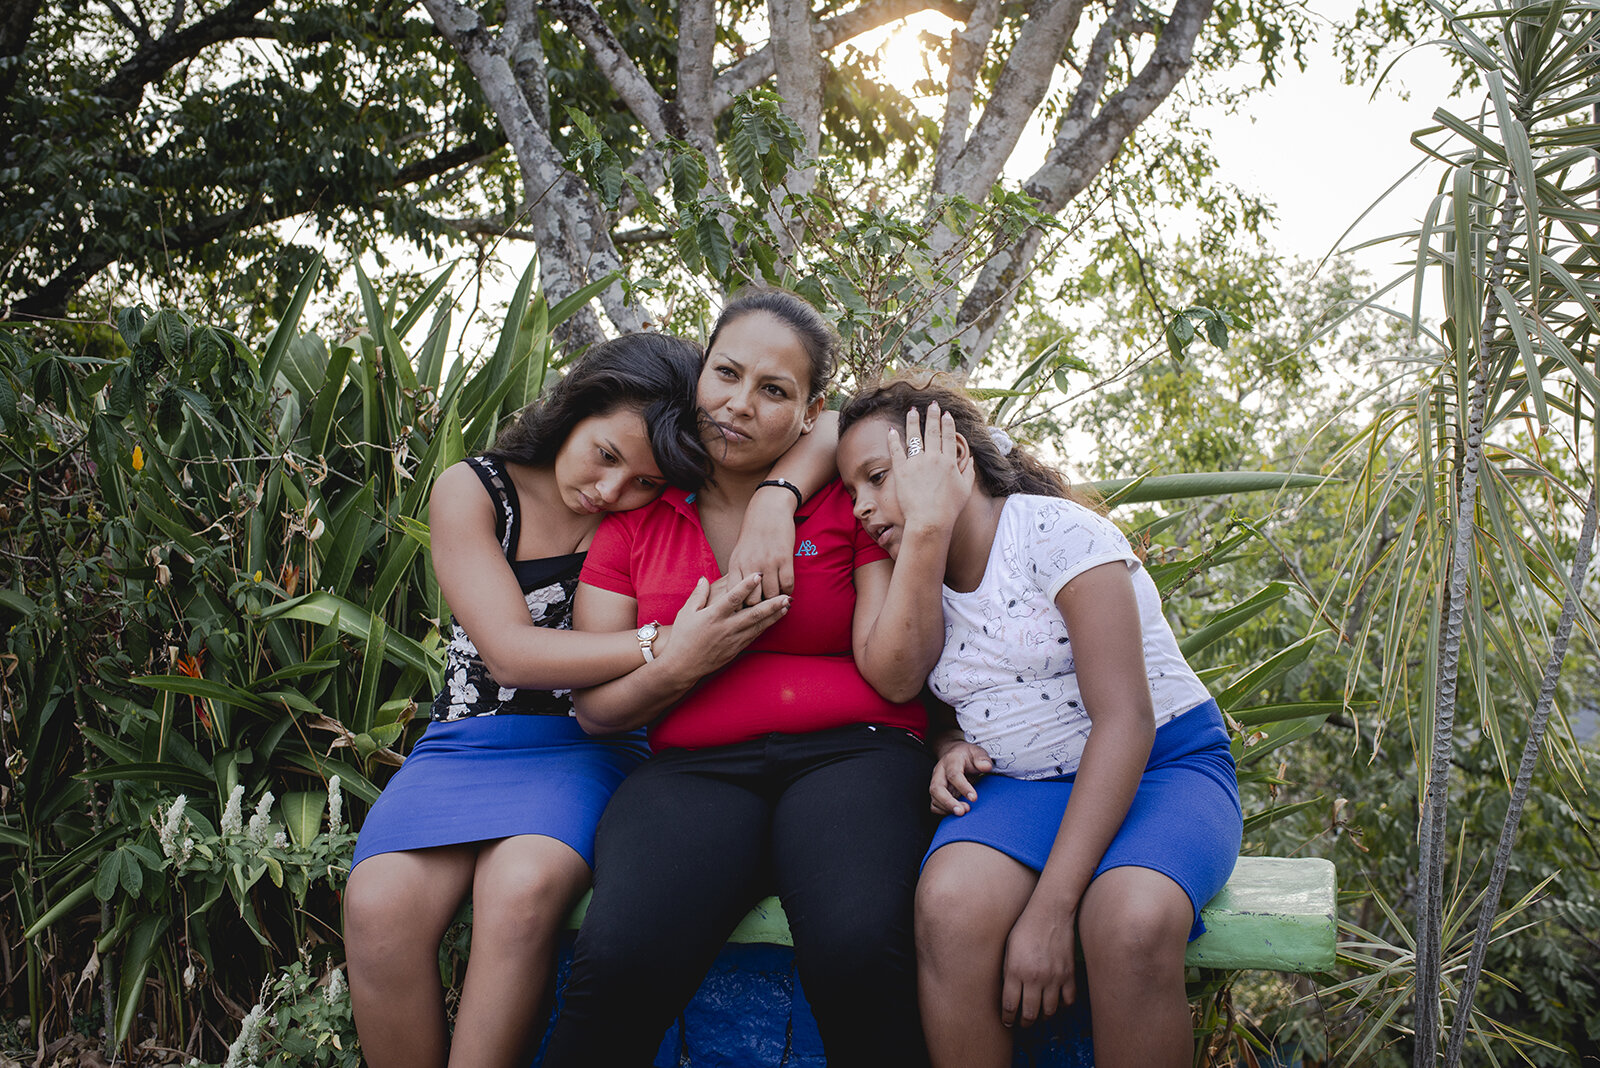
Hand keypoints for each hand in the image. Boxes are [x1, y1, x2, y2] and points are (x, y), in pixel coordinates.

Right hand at [662, 573, 787, 677]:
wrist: (683, 666)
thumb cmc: (682, 637)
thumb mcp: (686, 613)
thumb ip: (698, 595)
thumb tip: (704, 578)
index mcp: (713, 616)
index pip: (733, 597)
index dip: (746, 585)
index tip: (759, 574)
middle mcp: (726, 628)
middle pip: (753, 614)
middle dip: (772, 604)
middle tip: (787, 595)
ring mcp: (733, 640)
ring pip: (758, 626)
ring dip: (774, 615)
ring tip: (787, 605)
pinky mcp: (736, 649)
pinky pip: (754, 636)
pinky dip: (766, 627)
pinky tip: (775, 619)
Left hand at [726, 491, 797, 603]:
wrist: (768, 510)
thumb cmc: (752, 534)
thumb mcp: (738, 554)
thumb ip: (737, 575)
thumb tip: (738, 600)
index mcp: (735, 565)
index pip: (734, 597)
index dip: (740, 608)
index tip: (746, 612)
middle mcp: (750, 565)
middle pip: (753, 601)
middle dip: (759, 606)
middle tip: (765, 608)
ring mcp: (768, 562)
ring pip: (772, 595)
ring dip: (775, 600)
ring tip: (777, 600)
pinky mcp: (785, 558)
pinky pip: (787, 585)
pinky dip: (787, 592)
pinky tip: (786, 590)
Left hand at [886, 401, 973, 538]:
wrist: (930, 521)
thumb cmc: (949, 509)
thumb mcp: (965, 490)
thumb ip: (968, 472)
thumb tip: (970, 459)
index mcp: (949, 462)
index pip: (949, 437)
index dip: (947, 424)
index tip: (946, 414)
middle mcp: (933, 458)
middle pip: (933, 432)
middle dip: (933, 416)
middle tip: (932, 405)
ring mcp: (917, 463)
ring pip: (914, 437)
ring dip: (913, 421)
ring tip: (912, 411)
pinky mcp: (902, 470)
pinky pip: (896, 451)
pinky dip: (893, 439)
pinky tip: (892, 430)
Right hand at [929, 740, 992, 815]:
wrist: (956, 755)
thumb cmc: (968, 756)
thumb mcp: (977, 752)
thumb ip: (982, 759)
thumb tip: (986, 766)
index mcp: (951, 761)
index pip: (953, 774)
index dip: (963, 787)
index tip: (974, 798)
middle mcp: (940, 772)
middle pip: (937, 788)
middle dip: (948, 802)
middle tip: (962, 811)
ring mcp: (936, 783)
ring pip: (934, 798)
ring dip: (947, 808)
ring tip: (963, 812)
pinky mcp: (937, 793)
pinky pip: (934, 805)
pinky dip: (943, 811)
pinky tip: (956, 812)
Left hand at [1001, 900, 1077, 1028]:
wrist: (1050, 912)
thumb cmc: (1025, 927)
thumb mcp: (1007, 948)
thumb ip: (1007, 972)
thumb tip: (1007, 994)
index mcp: (1015, 971)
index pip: (1010, 1005)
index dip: (1007, 1018)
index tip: (1007, 1021)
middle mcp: (1035, 978)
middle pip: (1030, 1014)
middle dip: (1024, 1023)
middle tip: (1021, 1023)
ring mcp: (1054, 977)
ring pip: (1049, 1011)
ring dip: (1042, 1017)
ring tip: (1037, 1016)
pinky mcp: (1069, 974)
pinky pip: (1068, 1001)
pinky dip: (1062, 1006)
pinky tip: (1055, 1004)